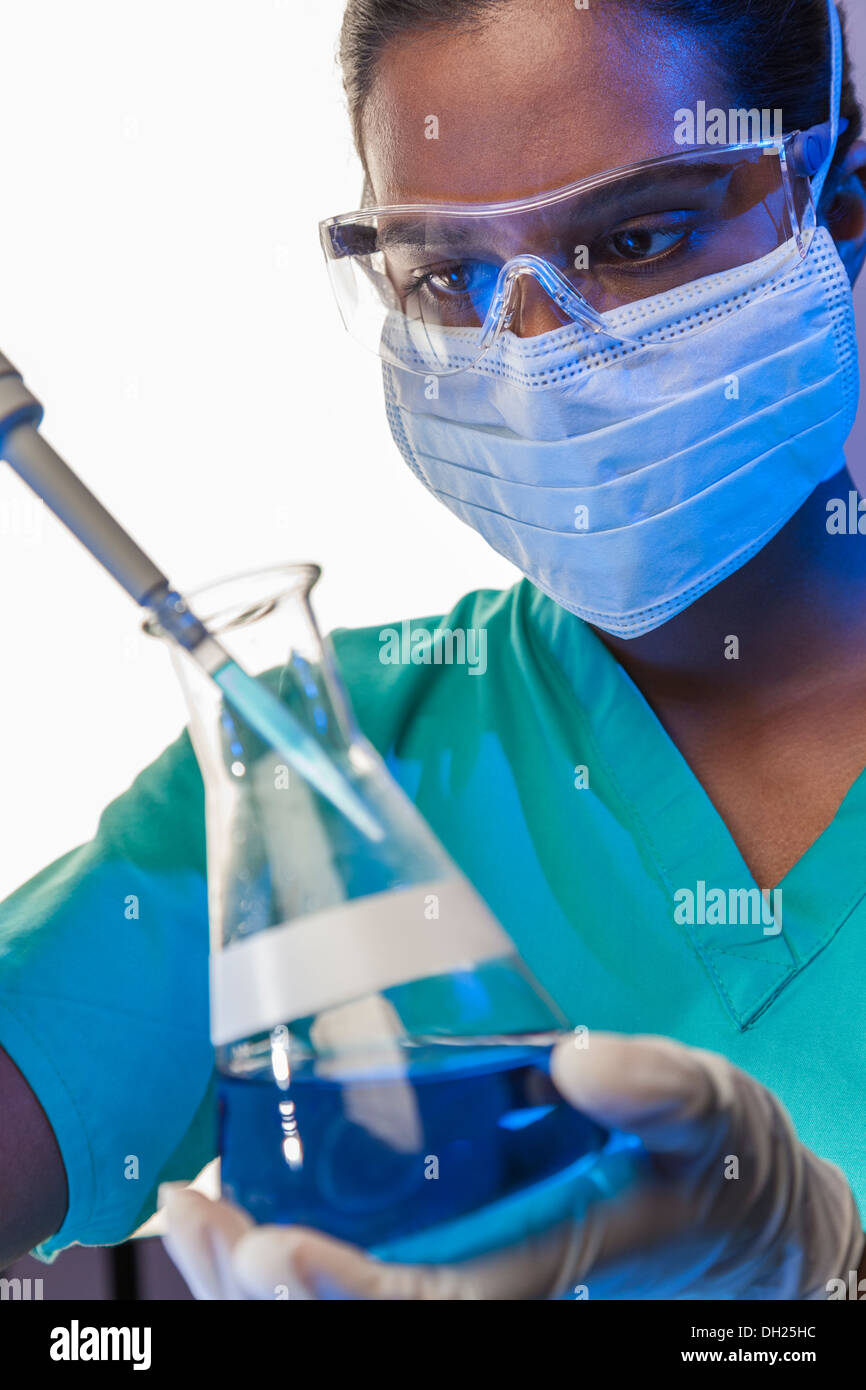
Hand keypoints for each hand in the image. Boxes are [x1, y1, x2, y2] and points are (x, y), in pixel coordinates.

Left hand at [159, 1032, 863, 1299]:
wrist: (730, 1209)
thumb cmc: (717, 1169)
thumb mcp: (710, 1115)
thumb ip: (656, 1089)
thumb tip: (577, 1058)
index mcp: (539, 1270)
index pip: (426, 1311)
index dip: (340, 1295)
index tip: (271, 1248)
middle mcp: (483, 1288)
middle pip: (347, 1323)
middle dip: (254, 1284)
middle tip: (192, 1213)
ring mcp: (458, 1274)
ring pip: (333, 1310)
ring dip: (244, 1272)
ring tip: (186, 1211)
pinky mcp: (448, 1249)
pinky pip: (351, 1271)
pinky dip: (276, 1251)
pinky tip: (233, 1203)